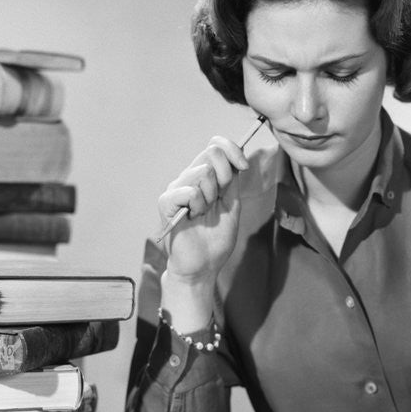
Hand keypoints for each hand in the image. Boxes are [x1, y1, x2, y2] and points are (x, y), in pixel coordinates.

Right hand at [158, 136, 248, 281]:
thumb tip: (237, 157)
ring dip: (211, 197)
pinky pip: (189, 190)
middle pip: (211, 153)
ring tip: (203, 214)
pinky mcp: (166, 202)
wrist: (203, 265)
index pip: (216, 146)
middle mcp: (189, 178)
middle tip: (219, 199)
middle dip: (225, 175)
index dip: (233, 150)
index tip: (244, 166)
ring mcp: (177, 189)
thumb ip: (232, 181)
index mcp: (205, 178)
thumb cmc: (216, 239)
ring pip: (203, 172)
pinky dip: (197, 205)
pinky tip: (193, 218)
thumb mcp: (232, 205)